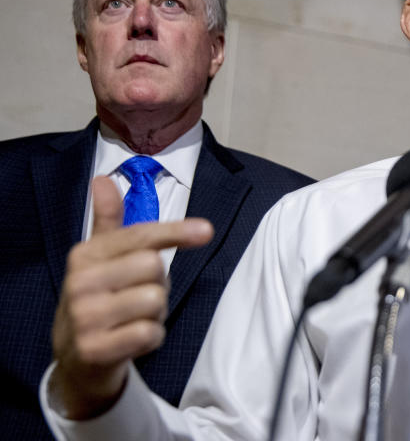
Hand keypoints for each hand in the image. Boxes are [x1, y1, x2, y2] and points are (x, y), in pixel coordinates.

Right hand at [49, 176, 212, 418]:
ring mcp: (83, 318)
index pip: (140, 237)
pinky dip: (152, 337)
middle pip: (154, 267)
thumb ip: (108, 220)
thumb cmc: (98, 299)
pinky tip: (132, 339)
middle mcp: (79, 283)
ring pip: (155, 301)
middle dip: (159, 283)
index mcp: (84, 255)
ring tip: (133, 318)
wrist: (75, 359)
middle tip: (138, 295)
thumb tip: (103, 179)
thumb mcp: (98, 259)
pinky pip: (150, 334)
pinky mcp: (93, 350)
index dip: (175, 232)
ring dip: (156, 313)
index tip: (206, 230)